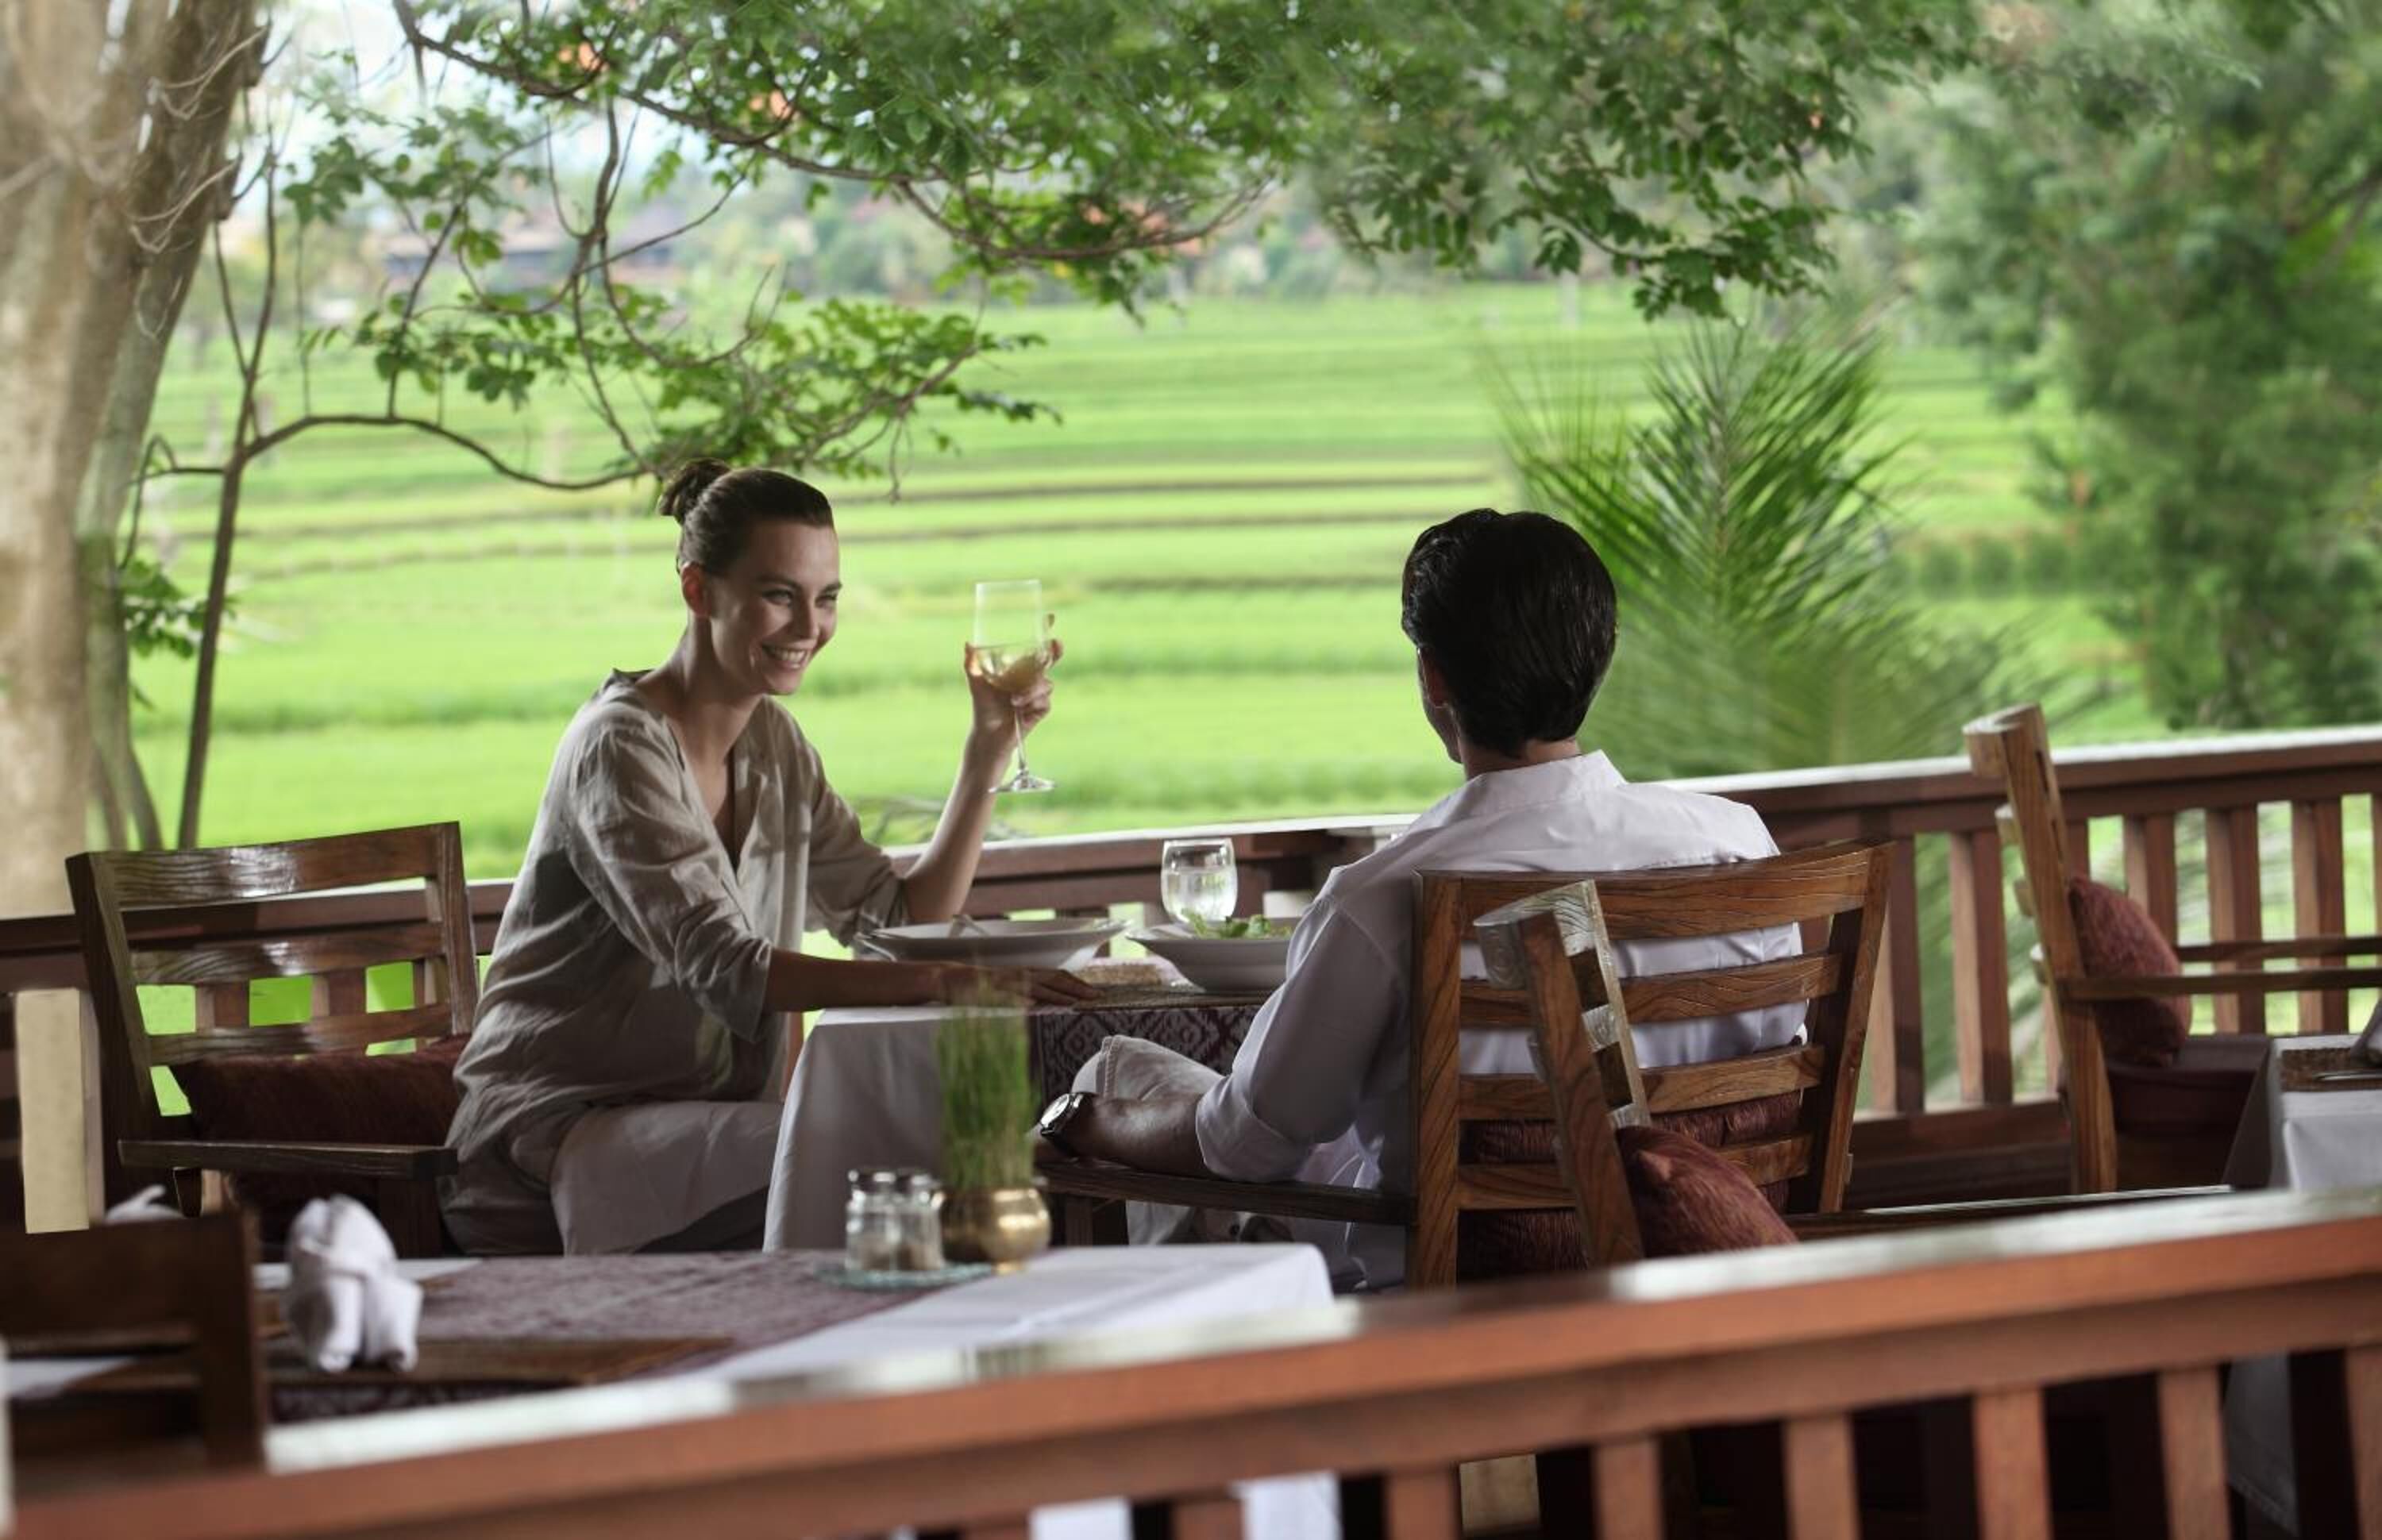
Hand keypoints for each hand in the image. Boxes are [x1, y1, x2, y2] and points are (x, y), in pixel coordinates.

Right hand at [934, 963, 1100, 1006]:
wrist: (950, 978)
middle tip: (1096, 996)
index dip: (1076, 983)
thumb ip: (1027, 992)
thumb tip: (1045, 1003)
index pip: (1057, 976)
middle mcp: (1020, 974)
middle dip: (1077, 987)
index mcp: (1025, 973)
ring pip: (1037, 986)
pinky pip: (1010, 995)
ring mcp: (1007, 982)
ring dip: (1058, 994)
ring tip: (1076, 1001)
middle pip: (1054, 978)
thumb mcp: (1009, 988)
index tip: (1094, 992)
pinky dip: (1024, 999)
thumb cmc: (981, 986)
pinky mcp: (992, 991)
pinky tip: (1033, 1005)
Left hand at [963, 629, 1061, 750]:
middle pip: (1050, 659)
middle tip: (1056, 644)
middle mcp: (1030, 678)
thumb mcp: (975, 683)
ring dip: (1031, 690)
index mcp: (1018, 667)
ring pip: (1046, 683)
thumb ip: (971, 663)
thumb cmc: (982, 706)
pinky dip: (1032, 703)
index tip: (1049, 617)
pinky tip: (1020, 709)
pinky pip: (1044, 700)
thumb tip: (968, 643)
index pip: (1034, 647)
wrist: (988, 733)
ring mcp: (1037, 693)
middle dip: (1055, 650)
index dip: (1043, 632)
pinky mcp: (1040, 709)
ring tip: (1014, 700)